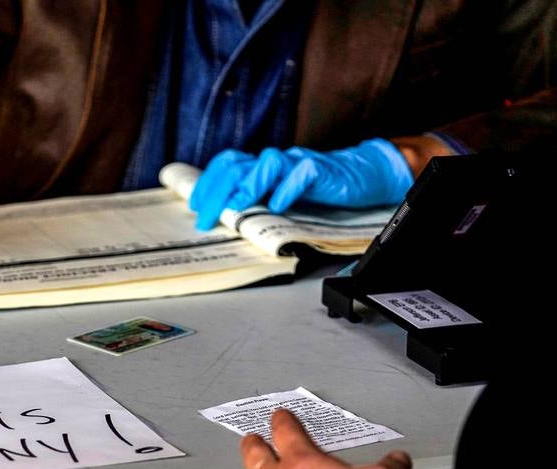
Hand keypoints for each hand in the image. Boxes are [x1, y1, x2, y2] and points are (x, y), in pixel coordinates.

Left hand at [190, 139, 413, 227]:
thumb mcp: (282, 196)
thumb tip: (226, 220)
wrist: (361, 176)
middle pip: (238, 164)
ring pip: (267, 162)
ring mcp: (298, 162)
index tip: (194, 205)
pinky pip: (302, 173)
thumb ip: (258, 202)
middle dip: (216, 191)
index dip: (208, 182)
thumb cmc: (319, 188)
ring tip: (236, 208)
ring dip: (248, 186)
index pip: (227, 165)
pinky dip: (288, 190)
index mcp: (263, 166)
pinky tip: (278, 206)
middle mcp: (276, 161)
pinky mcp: (321, 170)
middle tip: (206, 217)